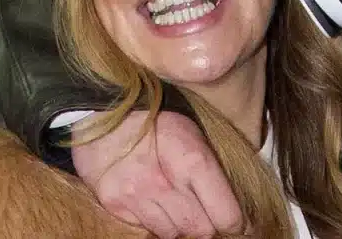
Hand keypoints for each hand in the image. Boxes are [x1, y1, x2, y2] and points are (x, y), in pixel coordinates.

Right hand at [71, 110, 243, 238]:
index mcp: (191, 159)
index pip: (225, 213)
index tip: (237, 222)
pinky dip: (156, 221)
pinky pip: (146, 229)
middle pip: (200, 230)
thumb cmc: (157, 122)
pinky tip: (155, 201)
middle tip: (207, 212)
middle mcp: (163, 182)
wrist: (104, 115)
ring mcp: (136, 196)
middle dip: (208, 224)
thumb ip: (213, 168)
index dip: (235, 222)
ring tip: (179, 204)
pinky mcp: (115, 205)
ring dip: (181, 224)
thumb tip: (236, 205)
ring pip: (173, 233)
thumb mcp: (193, 133)